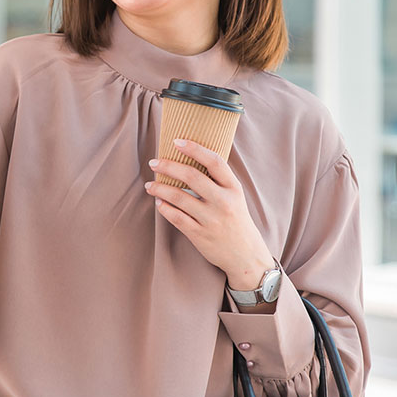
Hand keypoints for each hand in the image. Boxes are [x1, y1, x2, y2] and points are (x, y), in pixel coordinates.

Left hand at [144, 139, 274, 290]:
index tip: (177, 141)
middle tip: (154, 162)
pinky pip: (177, 218)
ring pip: (179, 198)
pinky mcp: (200, 235)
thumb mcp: (235, 196)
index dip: (194, 149)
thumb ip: (218, 180)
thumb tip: (190, 157)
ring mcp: (211, 219)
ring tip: (150, 184)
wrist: (245, 255)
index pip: (214, 161)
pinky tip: (158, 202)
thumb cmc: (236, 220)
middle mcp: (223, 202)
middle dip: (169, 166)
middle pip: (192, 176)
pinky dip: (164, 208)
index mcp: (233, 188)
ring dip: (160, 188)